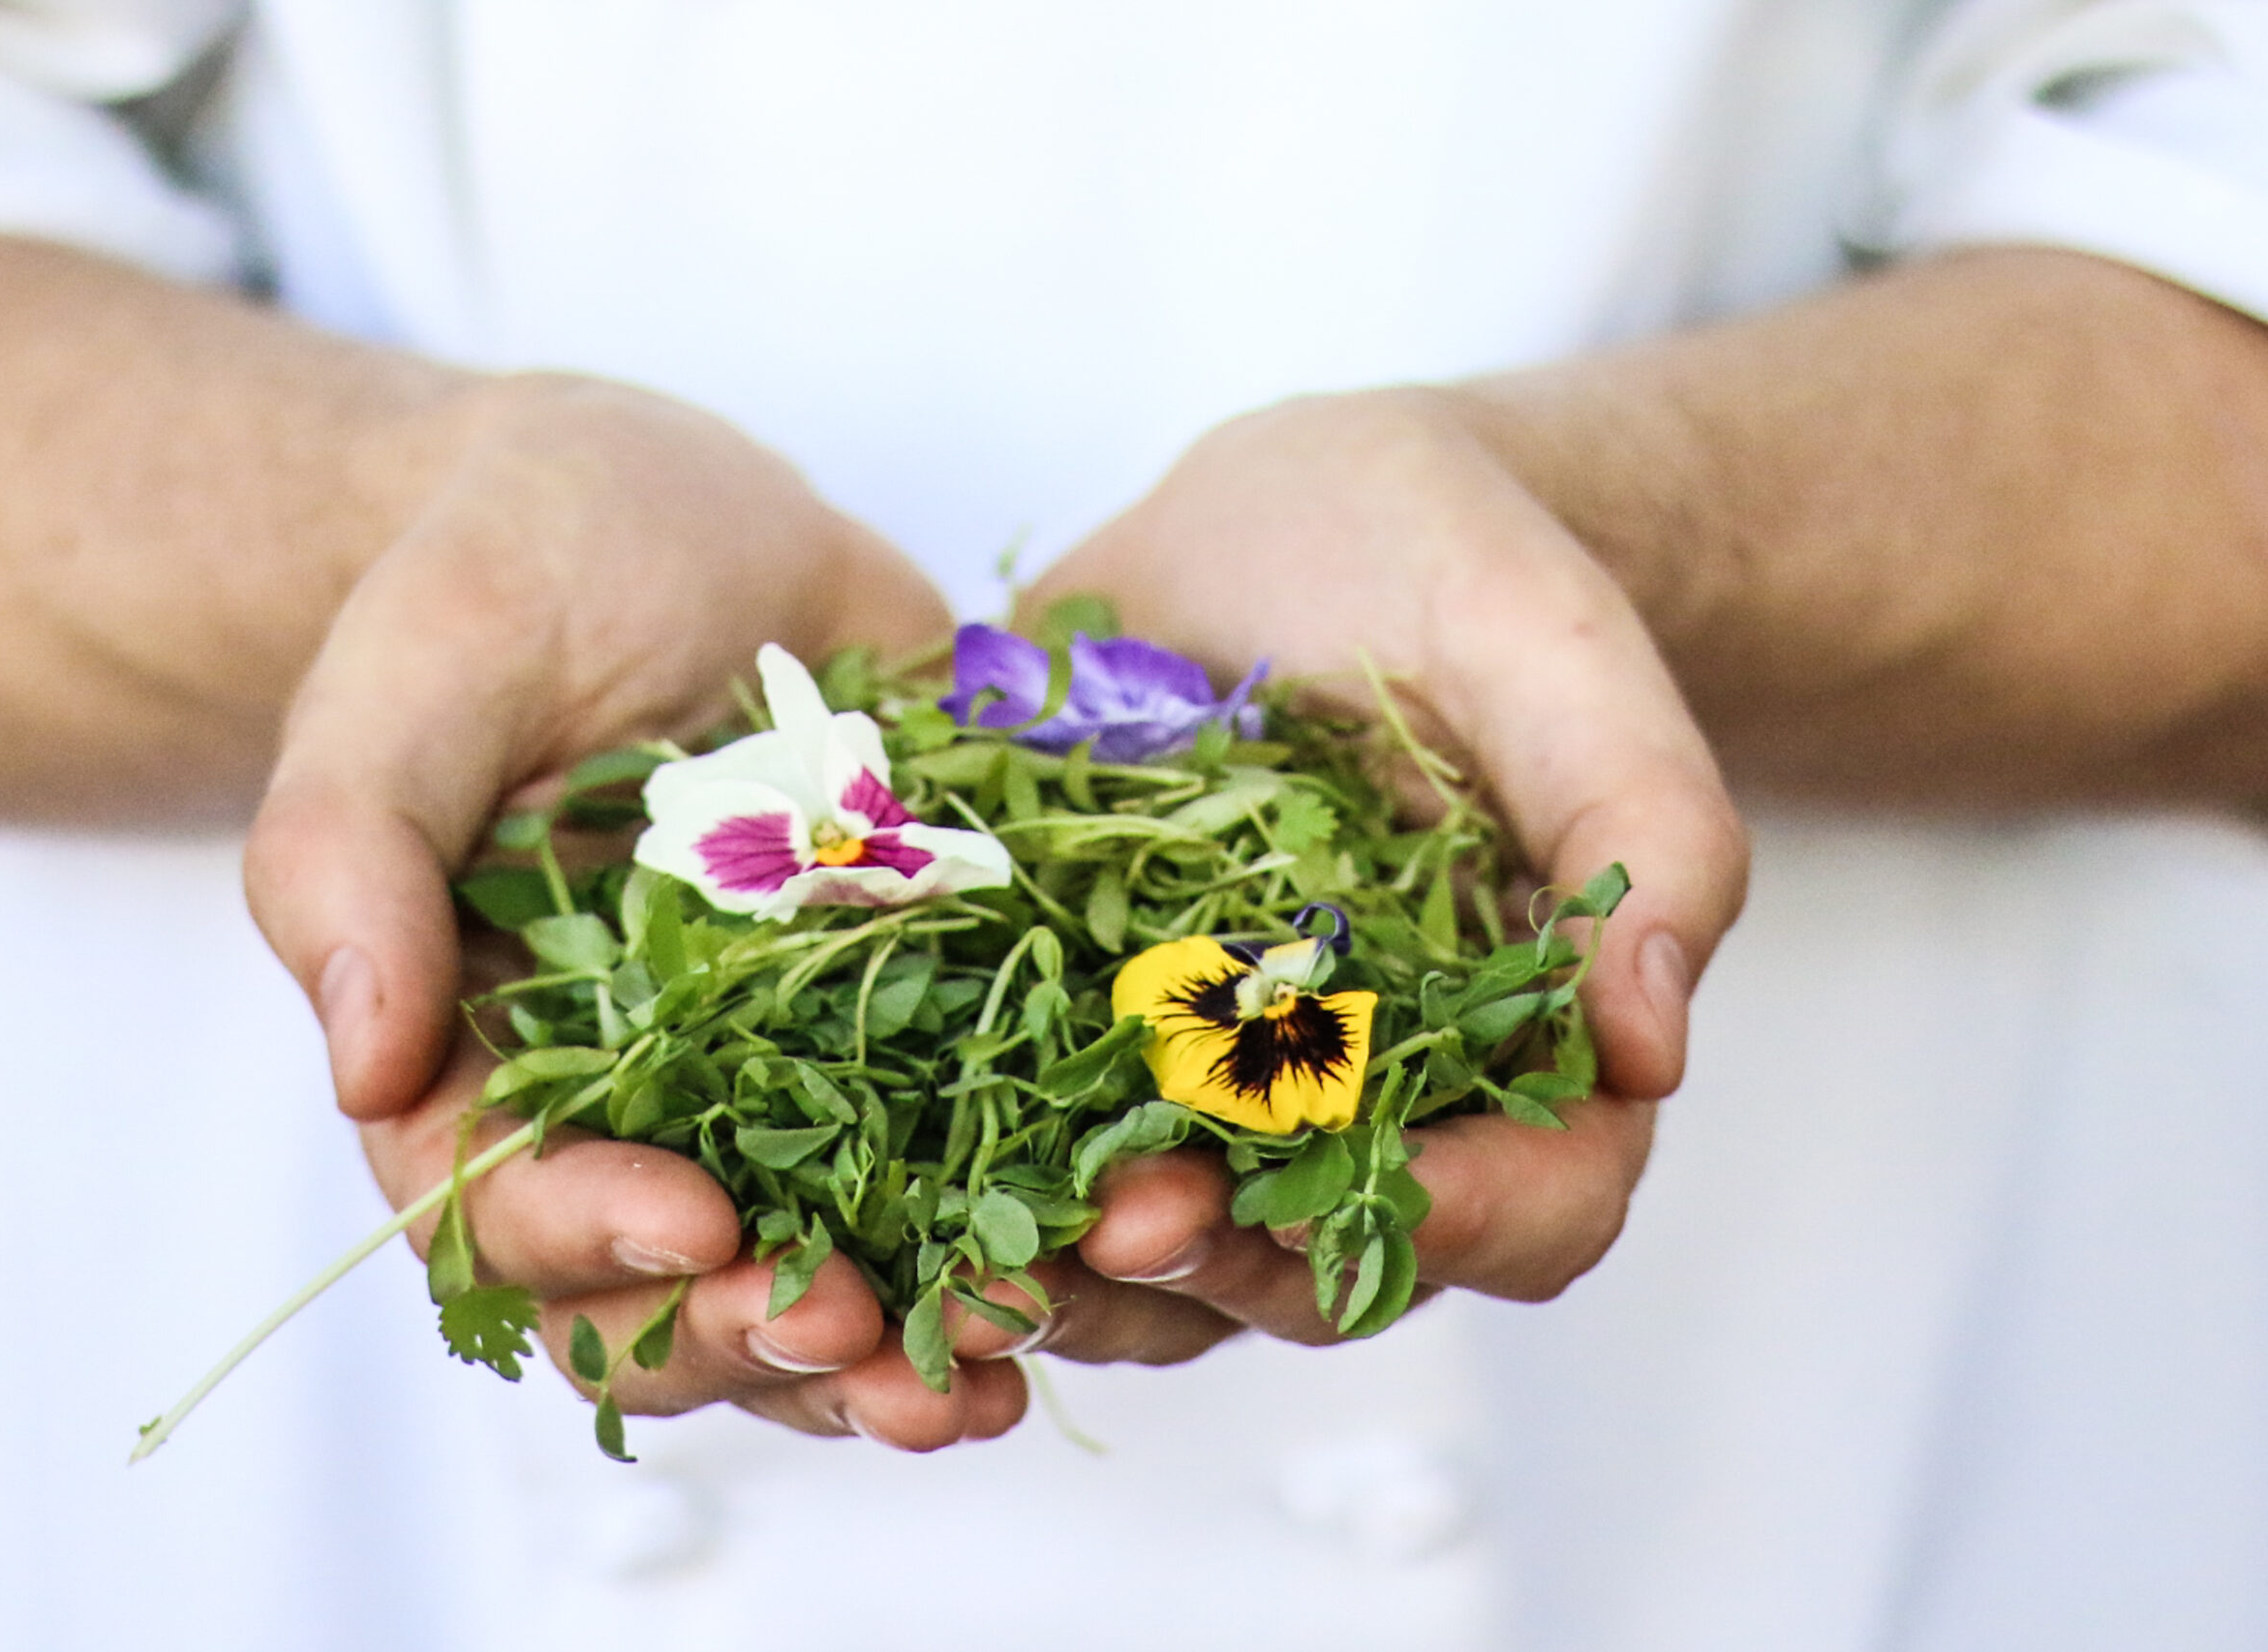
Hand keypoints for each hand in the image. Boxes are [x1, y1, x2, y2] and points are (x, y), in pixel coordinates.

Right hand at [247, 373, 1019, 1444]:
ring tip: (1008, 1348)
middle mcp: (630, 1105)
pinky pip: (967, 1163)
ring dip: (910, 1343)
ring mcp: (781, 1081)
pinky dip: (1028, 1227)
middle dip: (765, 1339)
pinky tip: (1109, 1251)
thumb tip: (364, 1064)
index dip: (593, 1247)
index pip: (501, 1212)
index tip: (698, 1221)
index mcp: (477, 1057)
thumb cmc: (509, 572)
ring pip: (827, 1271)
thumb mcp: (418, 676)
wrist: (673, 512)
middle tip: (868, 1328)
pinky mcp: (914, 1024)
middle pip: (667, 1297)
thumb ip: (352, 856)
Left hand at [953, 388, 1745, 1364]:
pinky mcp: (1067, 1043)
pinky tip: (875, 1173)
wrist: (1300, 528)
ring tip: (983, 1244)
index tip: (1370, 1196)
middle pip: (1321, 1268)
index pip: (1537, 1202)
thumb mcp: (1559, 656)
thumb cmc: (1460, 576)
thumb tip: (1653, 1041)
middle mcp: (1361, 1108)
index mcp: (1517, 1049)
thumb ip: (1641, 824)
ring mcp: (1203, 1094)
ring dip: (1073, 1275)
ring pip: (1159, 1259)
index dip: (1468, 1223)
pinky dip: (951, 1192)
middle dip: (1224, 1267)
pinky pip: (1015, 1162)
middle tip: (1122, 1225)